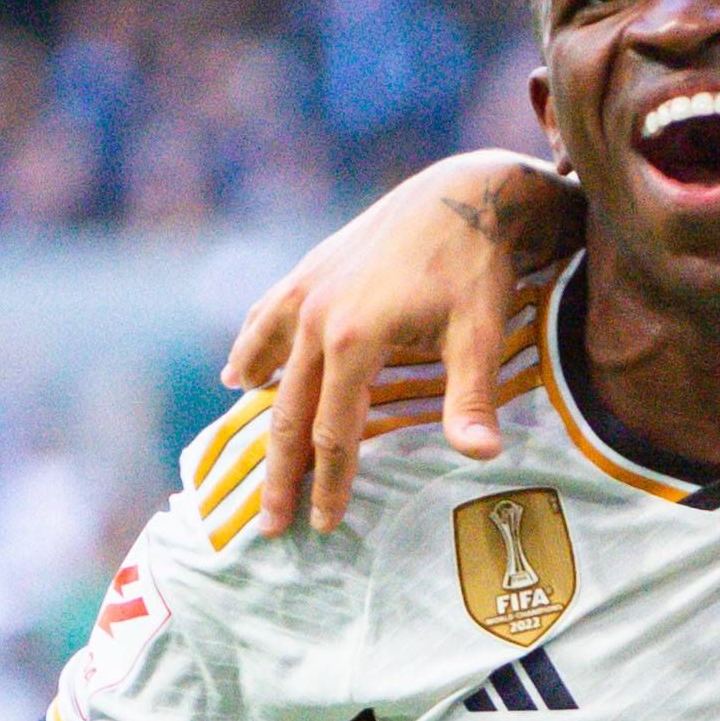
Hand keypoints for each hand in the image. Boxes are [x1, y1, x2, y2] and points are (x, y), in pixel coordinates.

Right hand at [218, 155, 580, 531]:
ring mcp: (305, 291)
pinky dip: (252, 351)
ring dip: (257, 417)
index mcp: (352, 339)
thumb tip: (481, 456)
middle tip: (271, 523)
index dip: (328, 482)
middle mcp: (314, 315)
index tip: (322, 525)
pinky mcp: (308, 271)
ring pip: (269, 367)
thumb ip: (470, 398)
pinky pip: (266, 320)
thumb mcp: (479, 335)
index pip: (333, 431)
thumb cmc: (475, 268)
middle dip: (280, 472)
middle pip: (289, 411)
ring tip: (252, 461)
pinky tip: (239, 377)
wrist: (461, 194)